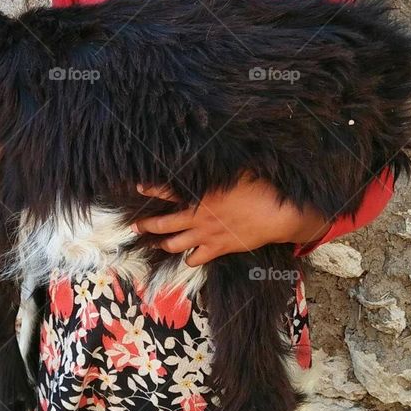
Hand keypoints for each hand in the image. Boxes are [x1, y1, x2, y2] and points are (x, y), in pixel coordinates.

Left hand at [132, 177, 326, 265]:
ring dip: (162, 244)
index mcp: (200, 195)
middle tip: (135, 225)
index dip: (150, 190)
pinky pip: (194, 260)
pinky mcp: (217, 249)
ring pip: (173, 245)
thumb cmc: (259, 187)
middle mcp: (198, 217)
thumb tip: (211, 151)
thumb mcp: (236, 169)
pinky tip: (188, 255)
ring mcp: (206, 235)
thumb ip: (218, 166)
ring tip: (155, 243)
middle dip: (145, 225)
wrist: (276, 214)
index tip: (138, 188)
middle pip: (162, 225)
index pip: (166, 192)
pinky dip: (189, 258)